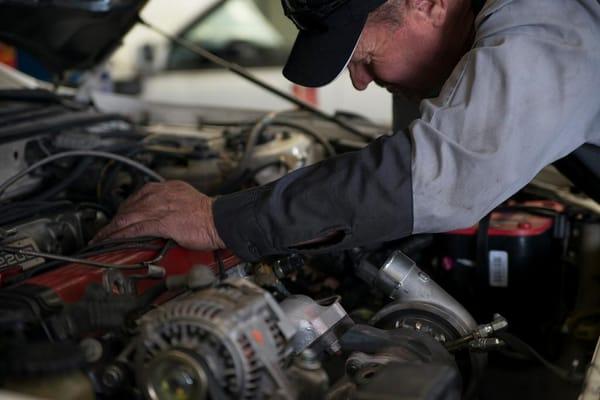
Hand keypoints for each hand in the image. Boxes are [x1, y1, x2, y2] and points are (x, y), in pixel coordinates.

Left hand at [93, 181, 224, 249]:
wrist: (222, 220)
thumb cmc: (210, 215)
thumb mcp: (188, 200)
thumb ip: (173, 203)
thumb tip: (163, 215)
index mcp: (167, 188)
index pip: (138, 197)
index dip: (125, 209)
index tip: (118, 218)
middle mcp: (161, 195)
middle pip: (129, 207)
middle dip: (114, 221)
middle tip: (103, 232)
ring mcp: (161, 209)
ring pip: (129, 218)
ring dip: (112, 230)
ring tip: (102, 239)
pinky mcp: (164, 223)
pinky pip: (137, 230)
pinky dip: (122, 236)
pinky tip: (113, 241)